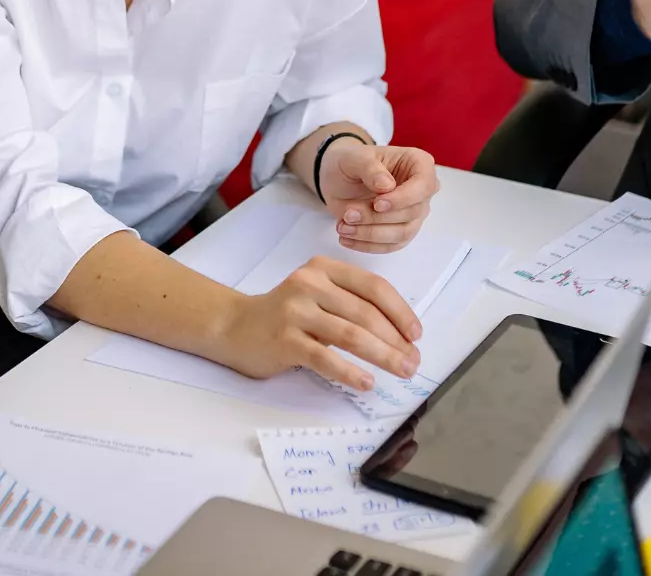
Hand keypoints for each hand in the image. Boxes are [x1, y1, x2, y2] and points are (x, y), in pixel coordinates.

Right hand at [214, 255, 422, 390]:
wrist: (234, 326)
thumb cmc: (284, 314)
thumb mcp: (318, 297)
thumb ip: (350, 306)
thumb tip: (399, 336)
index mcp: (324, 269)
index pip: (373, 287)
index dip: (400, 311)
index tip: (416, 335)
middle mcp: (310, 284)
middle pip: (365, 313)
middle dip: (396, 341)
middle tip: (413, 362)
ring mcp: (295, 310)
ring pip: (350, 334)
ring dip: (383, 356)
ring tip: (401, 371)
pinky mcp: (284, 339)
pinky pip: (325, 358)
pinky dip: (350, 372)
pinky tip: (367, 382)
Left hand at [318, 139, 438, 252]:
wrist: (338, 179)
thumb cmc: (351, 162)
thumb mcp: (354, 158)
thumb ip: (370, 168)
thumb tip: (387, 185)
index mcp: (418, 163)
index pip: (423, 186)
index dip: (402, 199)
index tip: (376, 204)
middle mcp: (422, 190)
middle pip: (411, 213)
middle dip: (377, 218)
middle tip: (348, 214)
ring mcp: (414, 213)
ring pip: (402, 234)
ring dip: (370, 234)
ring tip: (343, 227)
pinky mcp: (401, 232)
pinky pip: (390, 246)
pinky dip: (367, 245)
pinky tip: (347, 238)